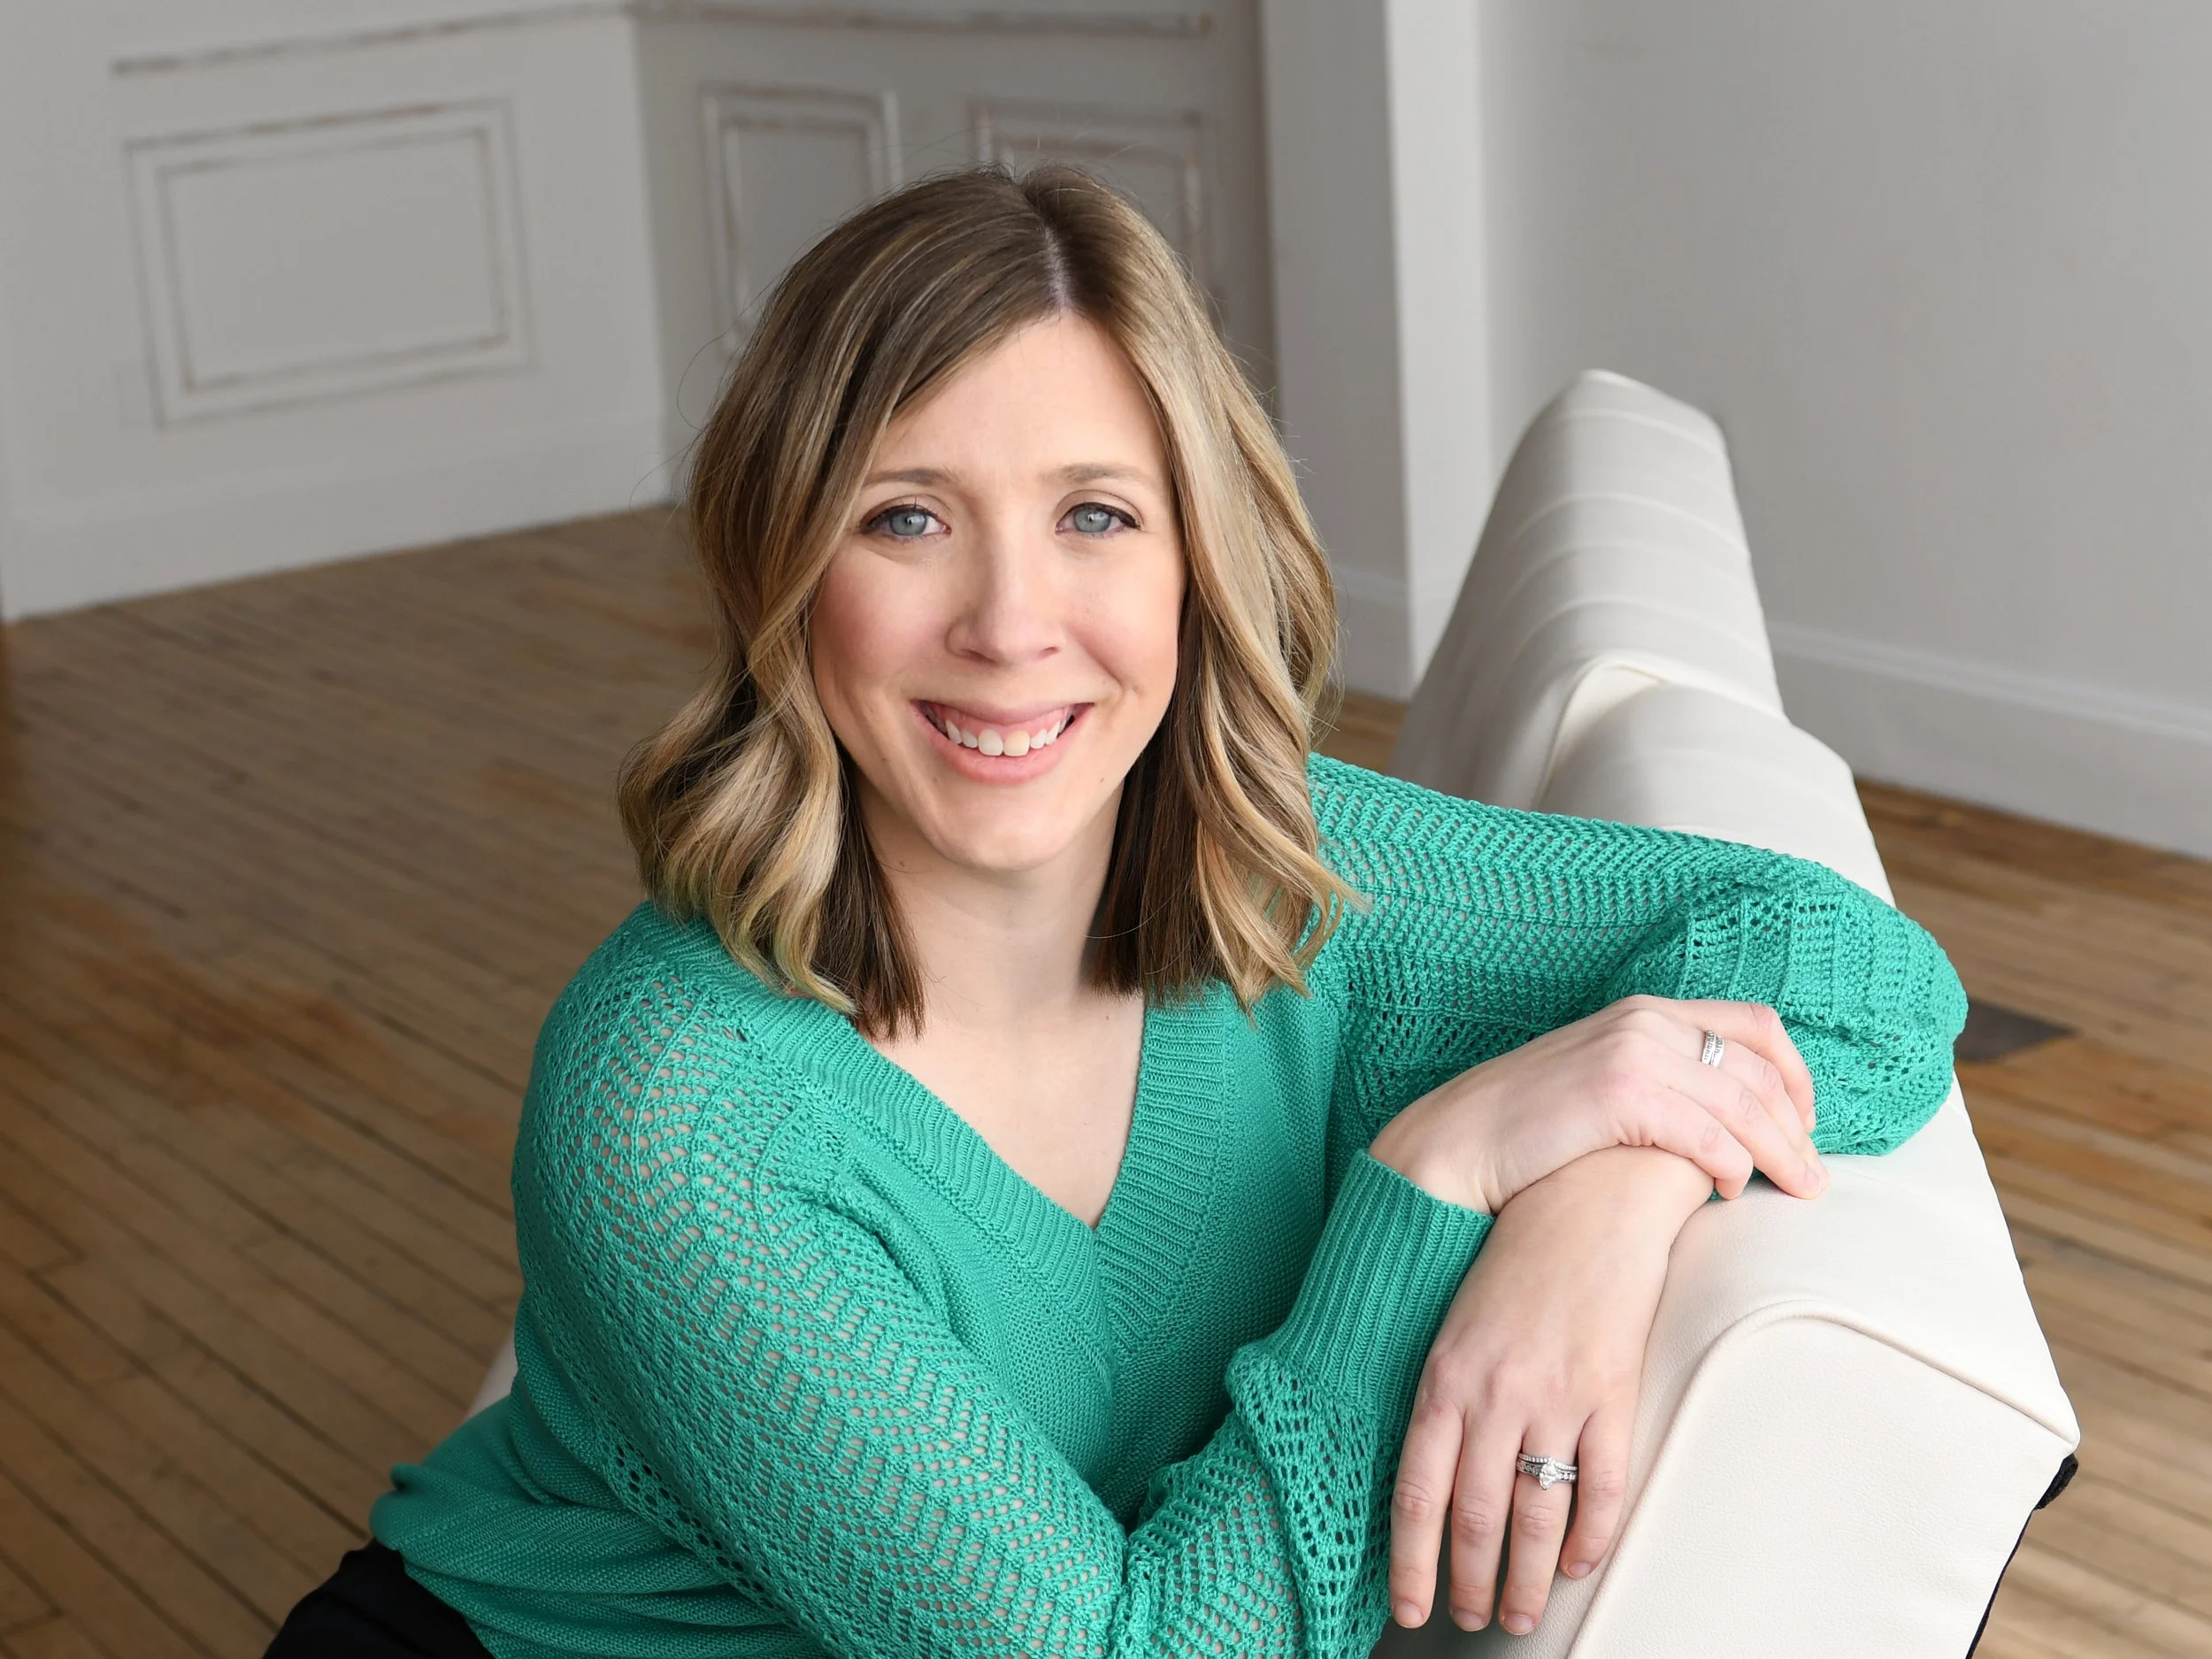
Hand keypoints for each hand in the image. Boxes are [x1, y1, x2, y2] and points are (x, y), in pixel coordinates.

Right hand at [1368, 996, 1822, 1212]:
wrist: (1454, 1144)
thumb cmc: (1527, 1129)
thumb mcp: (1600, 1084)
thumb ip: (1657, 1081)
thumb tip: (1723, 1118)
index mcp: (1646, 1011)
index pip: (1757, 1026)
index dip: (1797, 1076)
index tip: (1806, 1126)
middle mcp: (1646, 1021)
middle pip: (1762, 1066)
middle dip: (1799, 1125)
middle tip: (1813, 1176)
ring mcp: (1631, 1053)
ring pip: (1745, 1101)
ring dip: (1781, 1152)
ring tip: (1796, 1191)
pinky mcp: (1619, 1094)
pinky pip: (1706, 1132)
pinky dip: (1731, 1164)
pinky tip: (1727, 1190)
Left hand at [1388, 1147, 1711, 1633]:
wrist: (1586, 1200)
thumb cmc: (1514, 1260)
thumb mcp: (1455, 1323)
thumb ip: (1443, 1396)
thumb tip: (1432, 1474)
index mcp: (1442, 1379)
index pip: (1416, 1495)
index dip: (1412, 1563)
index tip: (1408, 1609)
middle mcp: (1494, 1396)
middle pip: (1476, 1519)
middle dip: (1471, 1585)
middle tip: (1473, 1621)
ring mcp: (1555, 1399)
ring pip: (1536, 1517)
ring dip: (1526, 1580)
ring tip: (1518, 1615)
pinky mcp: (1610, 1395)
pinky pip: (1600, 1488)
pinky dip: (1587, 1537)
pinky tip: (1575, 1563)